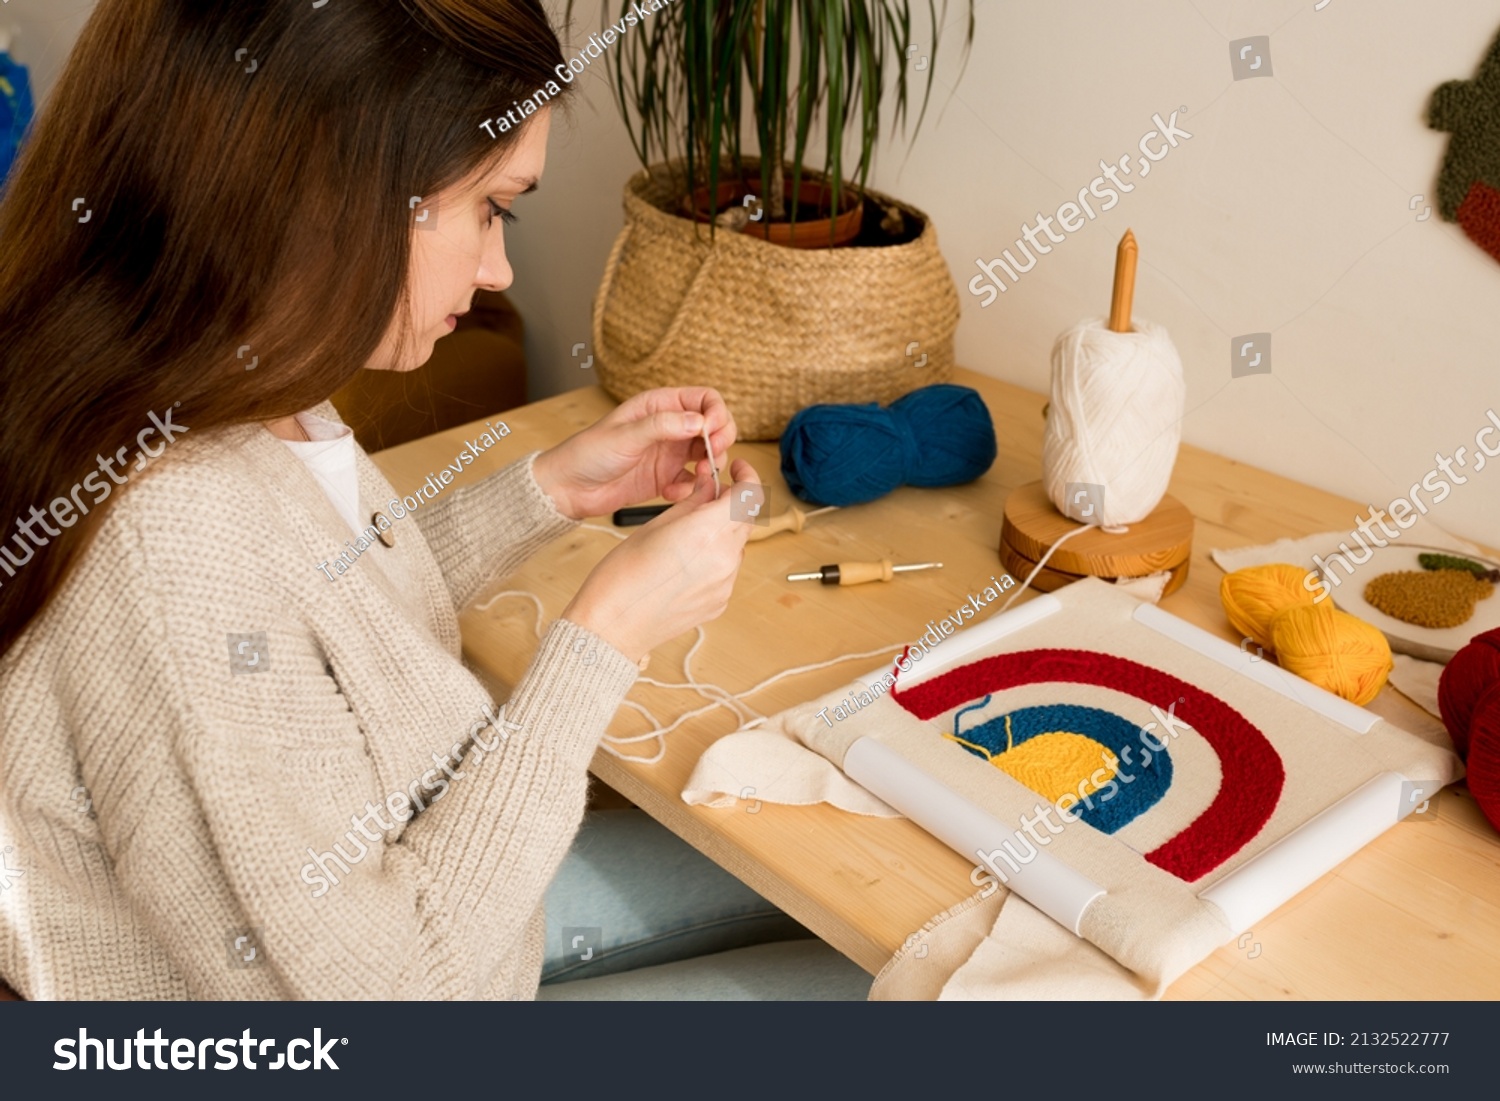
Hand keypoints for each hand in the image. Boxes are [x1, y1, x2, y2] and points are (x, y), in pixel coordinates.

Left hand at [531, 387, 735, 519]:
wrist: (569, 488)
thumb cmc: (589, 453)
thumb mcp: (625, 435)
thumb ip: (663, 426)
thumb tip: (700, 421)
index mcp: (659, 405)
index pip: (705, 399)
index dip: (716, 413)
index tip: (713, 432)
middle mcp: (670, 427)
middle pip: (714, 426)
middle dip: (721, 440)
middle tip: (714, 457)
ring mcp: (670, 453)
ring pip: (709, 454)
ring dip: (711, 466)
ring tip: (698, 477)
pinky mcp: (667, 478)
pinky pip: (693, 481)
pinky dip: (691, 488)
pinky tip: (672, 492)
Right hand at [560, 457, 760, 662]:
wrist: (612, 626)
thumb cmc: (622, 576)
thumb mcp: (655, 525)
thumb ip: (692, 502)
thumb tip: (710, 483)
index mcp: (707, 532)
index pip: (749, 495)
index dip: (747, 476)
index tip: (737, 470)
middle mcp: (724, 559)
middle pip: (745, 519)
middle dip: (730, 504)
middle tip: (706, 497)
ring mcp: (725, 584)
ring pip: (737, 545)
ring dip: (722, 532)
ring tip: (687, 536)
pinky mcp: (720, 602)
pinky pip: (727, 570)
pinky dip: (715, 558)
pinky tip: (685, 563)